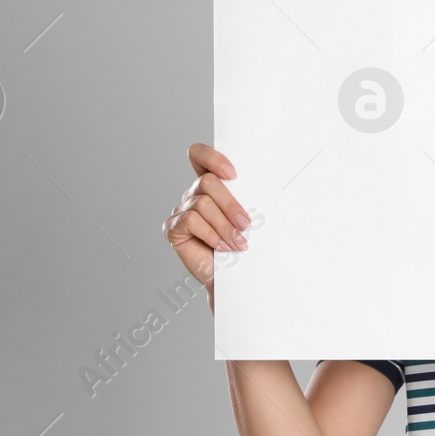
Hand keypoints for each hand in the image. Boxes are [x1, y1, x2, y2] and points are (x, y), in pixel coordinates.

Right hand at [162, 143, 249, 294]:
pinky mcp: (173, 228)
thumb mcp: (245, 220)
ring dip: (225, 226)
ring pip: (203, 204)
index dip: (212, 157)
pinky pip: (191, 221)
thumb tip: (262, 189)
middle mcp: (192, 195)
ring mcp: (180, 211)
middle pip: (208, 182)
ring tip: (238, 243)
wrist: (232, 279)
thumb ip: (244, 202)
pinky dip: (211, 234)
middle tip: (246, 225)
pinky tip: (221, 247)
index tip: (233, 173)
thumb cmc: (240, 248)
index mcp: (209, 187)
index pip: (198, 155)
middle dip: (231, 205)